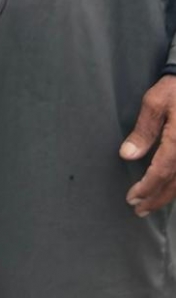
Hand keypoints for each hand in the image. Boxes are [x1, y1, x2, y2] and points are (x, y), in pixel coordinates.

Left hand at [120, 77, 175, 214]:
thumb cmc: (175, 89)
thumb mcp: (154, 103)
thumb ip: (143, 131)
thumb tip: (127, 155)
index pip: (162, 172)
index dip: (147, 188)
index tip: (132, 197)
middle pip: (174, 184)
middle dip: (156, 198)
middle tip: (138, 209)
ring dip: (167, 196)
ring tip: (150, 206)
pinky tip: (168, 191)